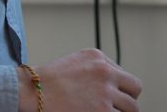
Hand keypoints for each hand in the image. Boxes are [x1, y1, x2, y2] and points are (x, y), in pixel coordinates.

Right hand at [18, 49, 141, 111]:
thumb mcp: (77, 62)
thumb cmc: (47, 80)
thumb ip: (98, 68)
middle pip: (135, 91)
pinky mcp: (101, 111)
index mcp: (100, 59)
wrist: (32, 91)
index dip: (124, 91)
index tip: (118, 99)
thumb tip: (113, 84)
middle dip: (127, 102)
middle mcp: (106, 73)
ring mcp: (105, 93)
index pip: (127, 77)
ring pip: (131, 108)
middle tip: (117, 110)